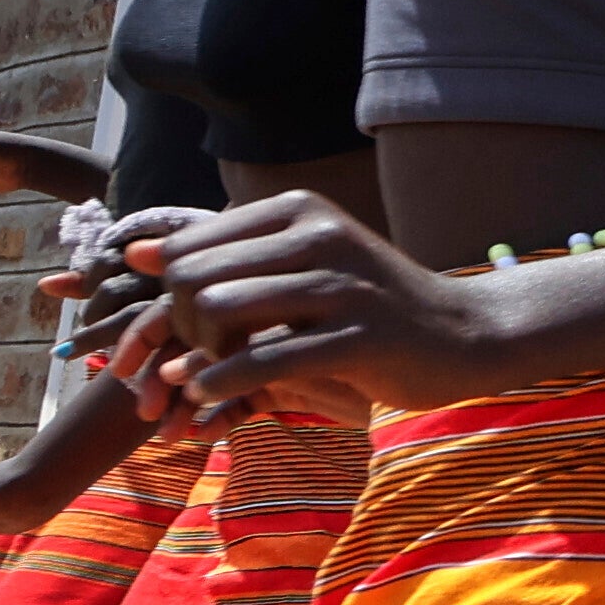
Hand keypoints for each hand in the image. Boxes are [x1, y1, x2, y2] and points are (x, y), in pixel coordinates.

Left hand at [116, 190, 526, 421]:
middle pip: (197, 276)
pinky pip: (264, 359)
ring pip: (223, 309)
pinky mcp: (360, 337)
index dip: (166, 294)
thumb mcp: (302, 263)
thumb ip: (225, 256)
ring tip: (198, 379)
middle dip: (176, 328)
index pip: (189, 245)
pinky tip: (211, 395)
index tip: (179, 331)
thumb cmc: (372, 303)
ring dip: (196, 355)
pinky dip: (221, 381)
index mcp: (300, 209)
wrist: (467, 333)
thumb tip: (136, 253)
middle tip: (185, 362)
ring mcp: (343, 285)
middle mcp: (319, 235)